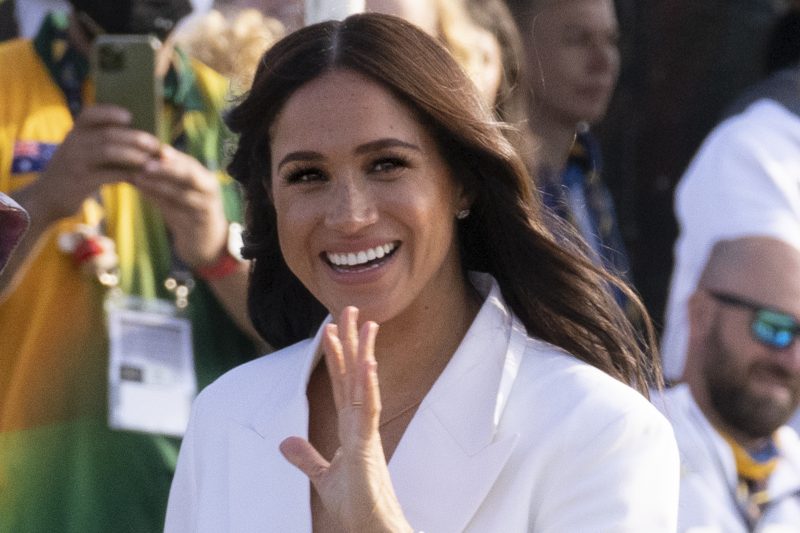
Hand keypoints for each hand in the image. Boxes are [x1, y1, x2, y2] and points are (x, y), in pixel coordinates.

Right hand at [31, 104, 160, 221]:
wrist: (48, 198)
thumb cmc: (74, 172)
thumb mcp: (80, 152)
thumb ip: (100, 142)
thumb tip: (139, 136)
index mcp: (74, 132)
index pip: (90, 114)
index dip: (110, 113)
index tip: (130, 116)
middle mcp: (73, 143)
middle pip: (108, 134)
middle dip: (135, 138)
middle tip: (155, 144)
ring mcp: (75, 162)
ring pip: (109, 152)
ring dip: (134, 155)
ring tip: (150, 160)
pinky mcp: (81, 181)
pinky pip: (109, 175)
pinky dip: (127, 174)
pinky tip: (141, 176)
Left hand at [131, 144, 227, 267]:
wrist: (205, 242)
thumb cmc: (188, 213)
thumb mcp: (179, 193)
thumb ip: (163, 178)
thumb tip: (135, 159)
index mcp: (204, 178)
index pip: (187, 162)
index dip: (169, 154)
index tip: (147, 147)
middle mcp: (209, 190)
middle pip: (189, 174)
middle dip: (167, 168)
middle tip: (145, 163)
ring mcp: (206, 207)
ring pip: (182, 194)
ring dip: (159, 185)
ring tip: (138, 177)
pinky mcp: (199, 224)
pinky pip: (177, 212)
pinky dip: (160, 203)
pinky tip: (145, 195)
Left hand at [280, 307, 412, 532]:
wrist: (373, 532)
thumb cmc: (357, 508)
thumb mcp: (323, 477)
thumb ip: (307, 457)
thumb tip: (285, 441)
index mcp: (352, 429)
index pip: (342, 384)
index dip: (338, 355)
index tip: (332, 327)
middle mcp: (361, 425)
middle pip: (354, 375)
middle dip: (352, 341)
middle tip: (350, 308)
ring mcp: (367, 434)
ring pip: (364, 385)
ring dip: (363, 353)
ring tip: (365, 324)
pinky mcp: (368, 448)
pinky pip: (369, 412)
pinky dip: (368, 387)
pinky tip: (367, 364)